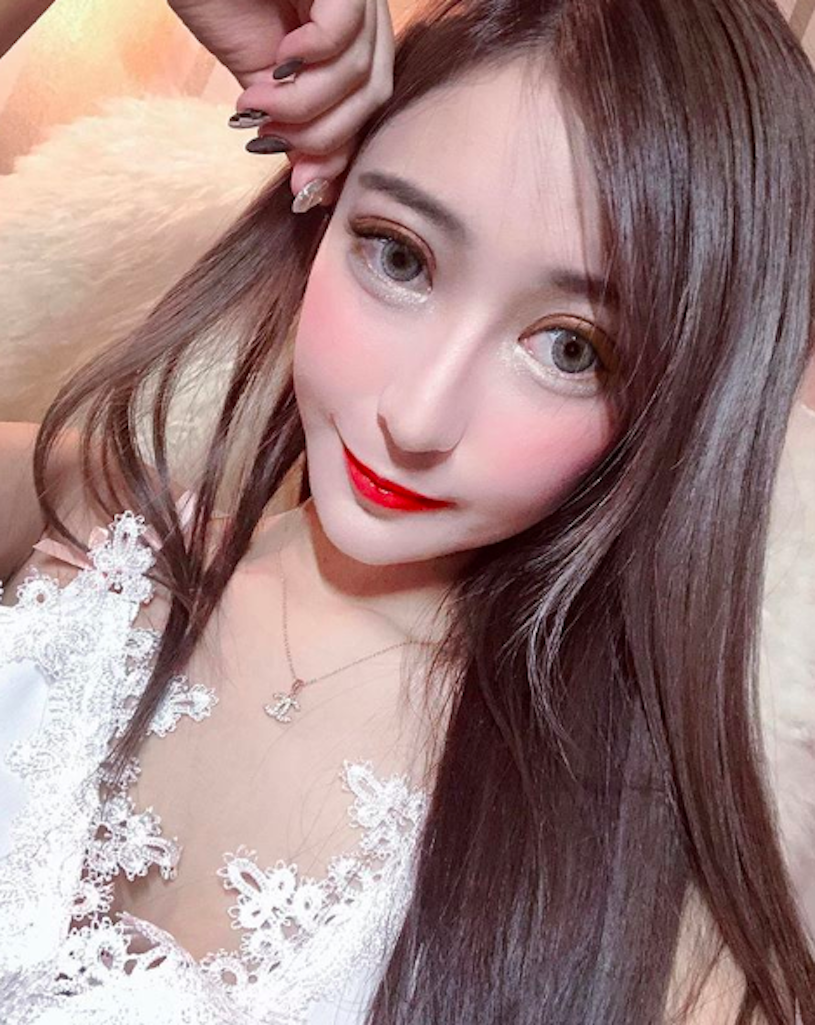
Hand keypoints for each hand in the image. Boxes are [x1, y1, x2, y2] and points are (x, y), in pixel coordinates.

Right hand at [167, 0, 395, 206]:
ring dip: (304, 105)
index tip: (302, 186)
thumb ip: (292, 126)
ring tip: (258, 104)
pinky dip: (310, 58)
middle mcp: (365, 11)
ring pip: (360, 71)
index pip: (369, 106)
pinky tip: (278, 58)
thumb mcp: (261, 81)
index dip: (339, 151)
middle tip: (274, 140)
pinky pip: (343, 29)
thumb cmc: (218, 3)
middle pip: (373, 94)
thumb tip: (309, 189)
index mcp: (354, 38)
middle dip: (324, 136)